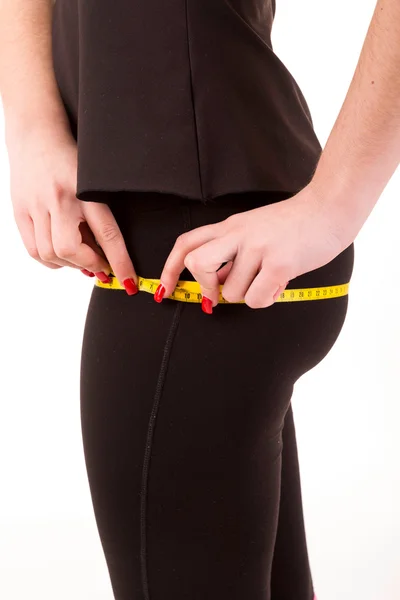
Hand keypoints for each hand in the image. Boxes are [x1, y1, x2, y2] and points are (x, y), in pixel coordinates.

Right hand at [7, 127, 138, 293]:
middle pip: (71, 249)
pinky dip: (51, 260)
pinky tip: (62, 254)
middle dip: (91, 264)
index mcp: (84, 191)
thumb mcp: (94, 182)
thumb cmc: (72, 158)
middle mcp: (58, 199)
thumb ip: (99, 215)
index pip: (107, 235)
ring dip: (70, 264)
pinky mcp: (20, 211)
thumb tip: (106, 255)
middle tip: (102, 266)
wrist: (36, 133)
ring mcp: (35, 206)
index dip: (120, 263)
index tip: (128, 282)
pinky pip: (34, 250)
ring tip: (82, 257)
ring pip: (50, 253)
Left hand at [154, 184, 343, 311]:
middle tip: (217, 297)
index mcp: (230, 226)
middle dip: (203, 288)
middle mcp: (239, 234)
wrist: (329, 208)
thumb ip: (233, 254)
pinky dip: (265, 300)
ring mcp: (259, 248)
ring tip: (267, 282)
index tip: (165, 290)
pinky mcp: (279, 263)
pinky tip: (278, 286)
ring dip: (248, 296)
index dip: (170, 269)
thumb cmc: (294, 224)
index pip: (186, 244)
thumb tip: (215, 284)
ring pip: (232, 292)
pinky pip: (256, 299)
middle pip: (197, 263)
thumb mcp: (255, 231)